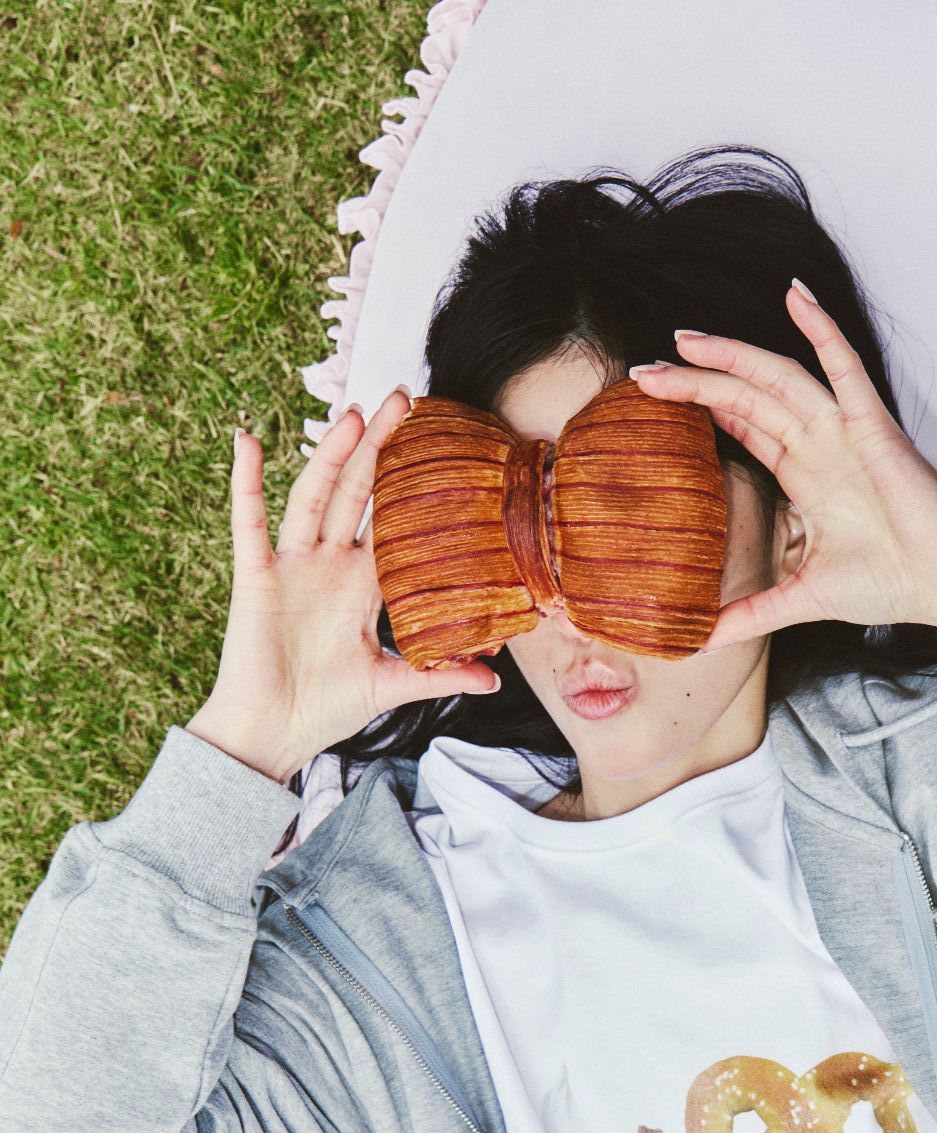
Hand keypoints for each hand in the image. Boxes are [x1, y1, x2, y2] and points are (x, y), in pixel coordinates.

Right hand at [186, 391, 499, 784]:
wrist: (273, 734)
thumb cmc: (326, 709)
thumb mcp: (391, 686)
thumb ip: (439, 676)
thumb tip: (494, 681)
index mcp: (362, 586)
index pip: (392, 523)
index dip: (411, 487)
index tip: (438, 445)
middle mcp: (329, 566)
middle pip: (357, 493)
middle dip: (379, 447)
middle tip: (405, 398)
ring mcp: (291, 565)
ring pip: (314, 497)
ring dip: (330, 455)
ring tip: (355, 414)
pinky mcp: (256, 576)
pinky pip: (248, 521)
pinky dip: (246, 481)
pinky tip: (248, 440)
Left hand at [627, 284, 936, 649]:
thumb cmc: (893, 585)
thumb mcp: (802, 599)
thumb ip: (751, 614)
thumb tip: (701, 640)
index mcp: (807, 479)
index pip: (746, 430)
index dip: (703, 411)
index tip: (655, 403)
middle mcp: (821, 447)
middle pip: (747, 399)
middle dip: (695, 383)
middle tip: (645, 372)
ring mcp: (843, 431)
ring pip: (777, 378)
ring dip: (732, 354)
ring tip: (683, 340)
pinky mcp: (869, 423)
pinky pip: (842, 364)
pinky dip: (820, 328)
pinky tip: (794, 295)